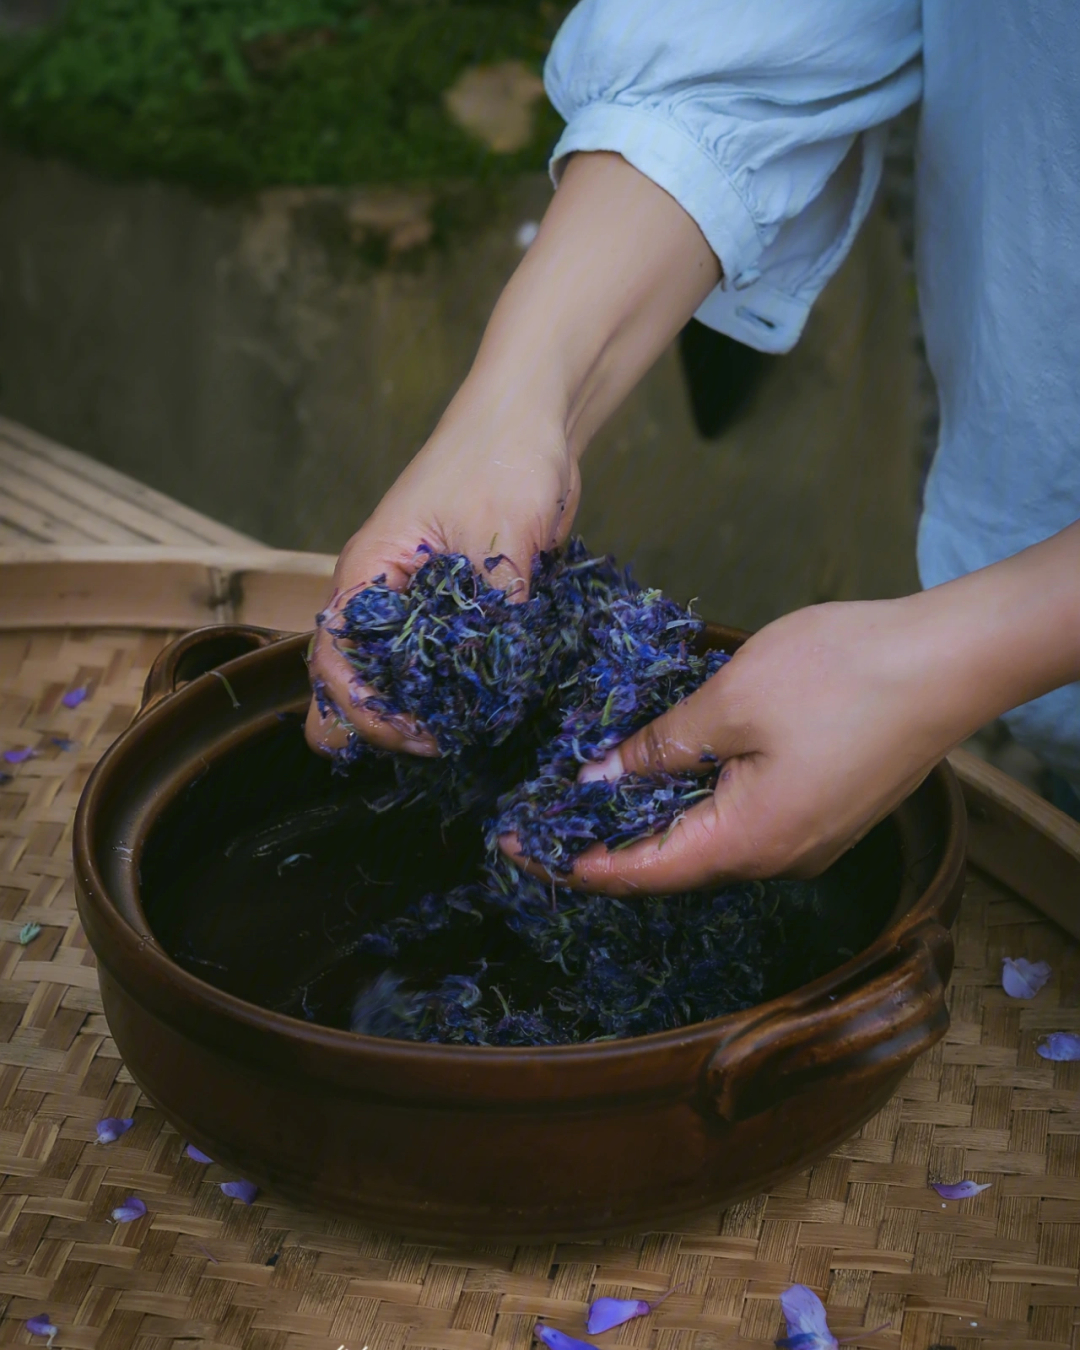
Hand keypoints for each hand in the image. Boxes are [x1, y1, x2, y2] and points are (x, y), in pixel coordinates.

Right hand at [304, 406, 577, 756]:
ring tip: (466, 732)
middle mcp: (378, 592)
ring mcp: (412, 599)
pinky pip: (434, 660)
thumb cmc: (501, 458)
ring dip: (418, 709)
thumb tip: (499, 682)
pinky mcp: (450, 604)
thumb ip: (495, 612)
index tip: (421, 736)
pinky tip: (486, 703)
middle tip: (439, 744)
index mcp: (367, 571)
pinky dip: (451, 687)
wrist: (533, 419)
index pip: (334, 662)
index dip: (367, 712)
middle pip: (347, 679)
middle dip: (381, 723)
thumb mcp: (500, 539)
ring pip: (390, 674)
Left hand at [501, 597, 954, 892]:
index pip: (640, 872)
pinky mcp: (825, 813)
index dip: (574, 863)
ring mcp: (807, 841)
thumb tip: (596, 779)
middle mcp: (777, 860)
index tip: (518, 849)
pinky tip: (665, 773)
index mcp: (748, 843)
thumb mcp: (730, 702)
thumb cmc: (840, 675)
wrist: (950, 662)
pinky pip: (740, 823)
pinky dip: (691, 805)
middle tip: (543, 817)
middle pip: (671, 865)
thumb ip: (660, 747)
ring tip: (591, 795)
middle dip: (604, 844)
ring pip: (706, 843)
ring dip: (649, 821)